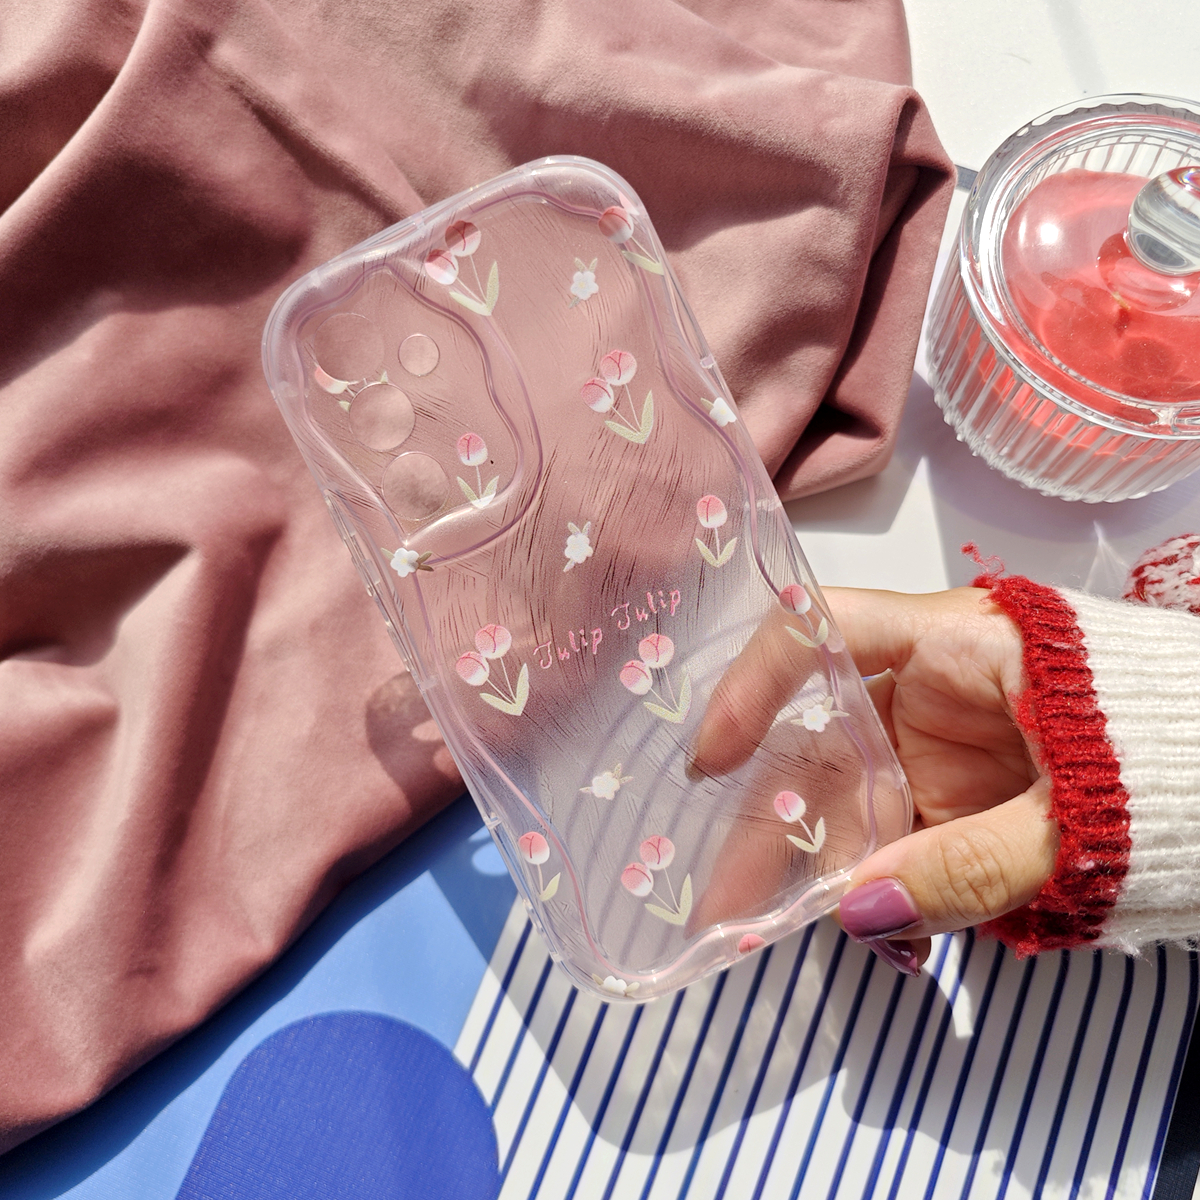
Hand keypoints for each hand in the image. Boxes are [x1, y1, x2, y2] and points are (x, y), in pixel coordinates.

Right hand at [691, 587, 1058, 973]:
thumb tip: (859, 914)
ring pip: (853, 800)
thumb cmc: (1170, 754)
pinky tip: (884, 935)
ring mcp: (942, 747)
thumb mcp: (1071, 816)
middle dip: (771, 820)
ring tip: (779, 933)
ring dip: (821, 868)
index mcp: (955, 647)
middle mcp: (929, 690)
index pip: (825, 631)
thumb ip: (968, 865)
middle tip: (725, 900)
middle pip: (822, 739)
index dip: (755, 683)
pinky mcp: (959, 798)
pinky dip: (883, 886)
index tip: (713, 759)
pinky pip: (900, 838)